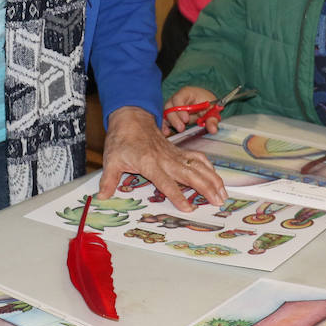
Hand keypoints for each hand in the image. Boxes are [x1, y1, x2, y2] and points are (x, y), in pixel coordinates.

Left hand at [98, 105, 227, 211]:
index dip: (177, 195)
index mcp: (149, 163)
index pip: (166, 182)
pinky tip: (217, 178)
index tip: (188, 208)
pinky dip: (208, 168)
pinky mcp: (178, 151)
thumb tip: (102, 197)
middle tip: (217, 202)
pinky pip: (197, 159)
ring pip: (198, 166)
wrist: (131, 117)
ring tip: (223, 194)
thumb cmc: (121, 140)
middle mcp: (166, 159)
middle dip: (205, 188)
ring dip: (212, 179)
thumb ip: (109, 180)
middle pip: (189, 174)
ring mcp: (174, 154)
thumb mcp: (111, 159)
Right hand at [162, 86, 217, 134]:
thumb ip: (212, 120)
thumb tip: (213, 130)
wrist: (206, 105)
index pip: (178, 98)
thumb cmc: (208, 103)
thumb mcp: (212, 110)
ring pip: (165, 114)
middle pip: (169, 106)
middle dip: (174, 118)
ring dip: (168, 123)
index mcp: (186, 93)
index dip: (180, 110)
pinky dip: (164, 126)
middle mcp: (176, 99)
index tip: (186, 120)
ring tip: (170, 132)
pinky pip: (164, 119)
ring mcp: (172, 107)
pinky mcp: (171, 115)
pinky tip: (166, 132)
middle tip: (181, 128)